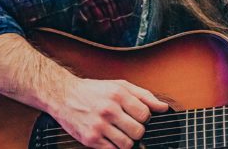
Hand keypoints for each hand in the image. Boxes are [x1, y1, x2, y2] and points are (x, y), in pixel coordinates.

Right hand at [50, 78, 167, 148]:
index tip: (138, 116)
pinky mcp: (90, 139)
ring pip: (127, 144)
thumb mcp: (120, 85)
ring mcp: (99, 126)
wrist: (64, 95)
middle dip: (137, 130)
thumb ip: (144, 96)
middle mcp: (109, 110)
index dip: (144, 117)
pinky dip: (115, 147)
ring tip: (120, 131)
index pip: (145, 114)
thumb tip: (163, 107)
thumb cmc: (94, 90)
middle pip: (138, 131)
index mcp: (118, 95)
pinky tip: (110, 137)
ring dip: (127, 140)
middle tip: (129, 124)